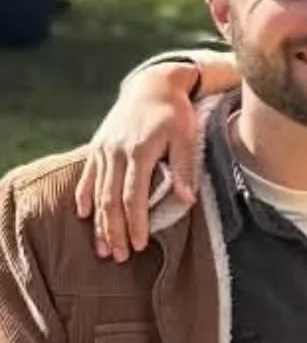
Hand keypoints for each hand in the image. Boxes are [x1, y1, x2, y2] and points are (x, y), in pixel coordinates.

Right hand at [75, 62, 199, 262]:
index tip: (140, 246)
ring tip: (102, 247)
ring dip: (99, 222)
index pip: (135, 196)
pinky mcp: (98, 146)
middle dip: (115, 231)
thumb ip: (184, 169)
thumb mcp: (187, 139)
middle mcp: (117, 152)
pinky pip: (88, 176)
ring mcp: (104, 149)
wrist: (153, 85)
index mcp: (140, 152)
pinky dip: (85, 197)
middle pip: (112, 200)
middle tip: (119, 256)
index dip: (136, 223)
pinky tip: (84, 216)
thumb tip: (187, 201)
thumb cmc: (176, 115)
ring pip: (98, 192)